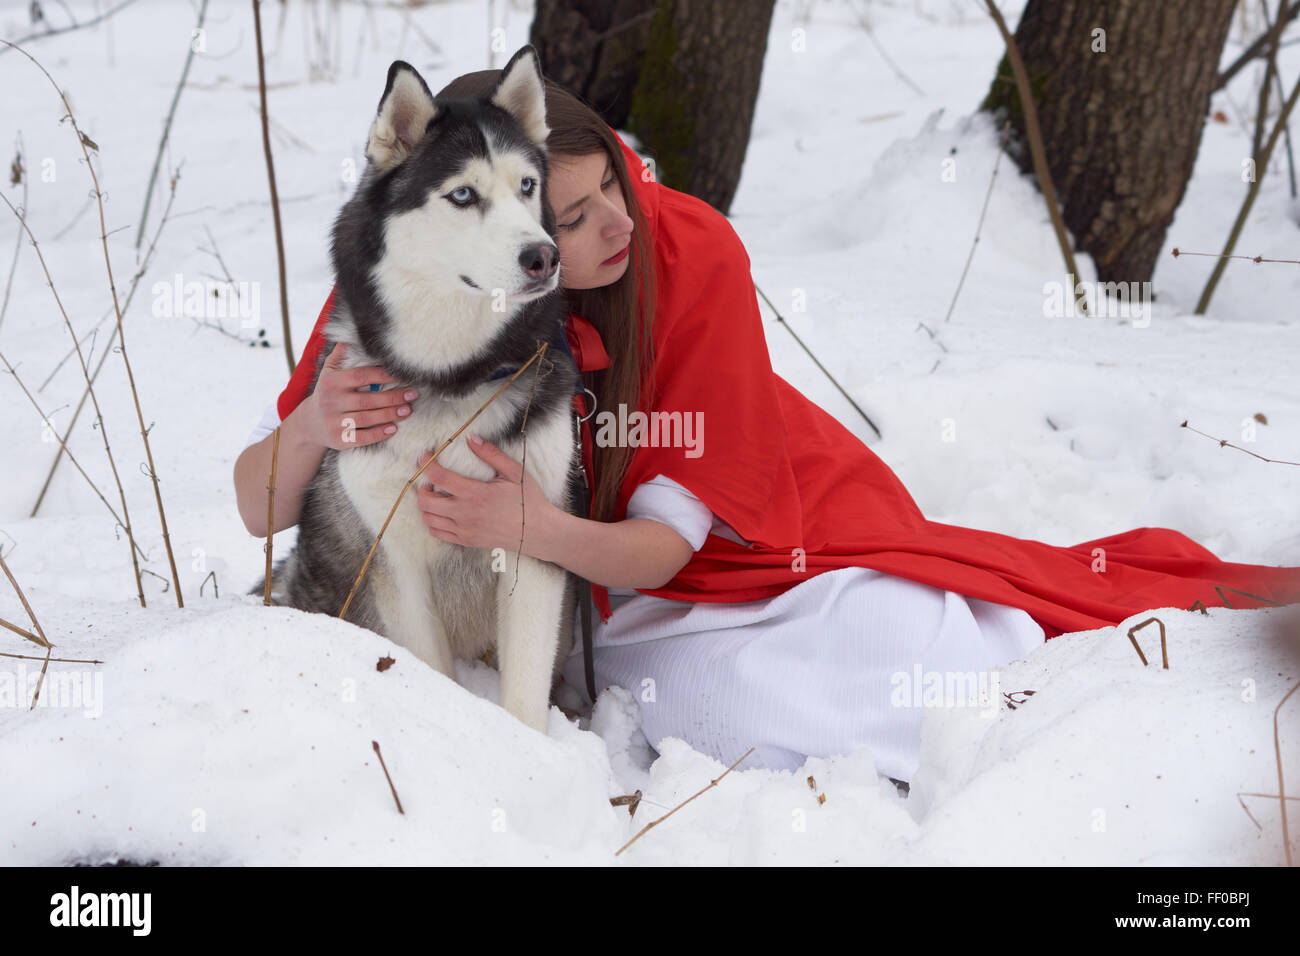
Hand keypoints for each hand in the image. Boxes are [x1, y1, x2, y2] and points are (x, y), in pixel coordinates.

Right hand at [301, 341, 418, 449]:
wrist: (309, 423)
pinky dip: (379, 434)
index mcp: (332, 382)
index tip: (402, 375)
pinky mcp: (338, 440)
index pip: (361, 376)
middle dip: (393, 397)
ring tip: (407, 410)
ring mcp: (334, 422)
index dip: (383, 375)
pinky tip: (393, 428)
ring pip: (366, 418)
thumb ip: (341, 355)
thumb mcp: (329, 372)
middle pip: (367, 399)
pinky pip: (362, 438)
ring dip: (390, 414)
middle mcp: (331, 402)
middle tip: (412, 395)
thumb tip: (350, 335)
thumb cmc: (327, 393)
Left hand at [415, 434, 558, 558]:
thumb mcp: (514, 472)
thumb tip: (472, 438)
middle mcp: (466, 514)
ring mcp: (465, 530)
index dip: (427, 465)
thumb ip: (491, 454)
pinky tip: (443, 512)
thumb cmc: (528, 500)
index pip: (440, 478)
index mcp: (476, 494)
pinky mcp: (467, 541)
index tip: (425, 456)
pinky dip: (433, 522)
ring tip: (437, 495)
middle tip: (430, 480)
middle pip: (426, 502)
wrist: (538, 532)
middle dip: (422, 487)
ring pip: (429, 519)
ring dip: (426, 505)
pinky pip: (438, 533)